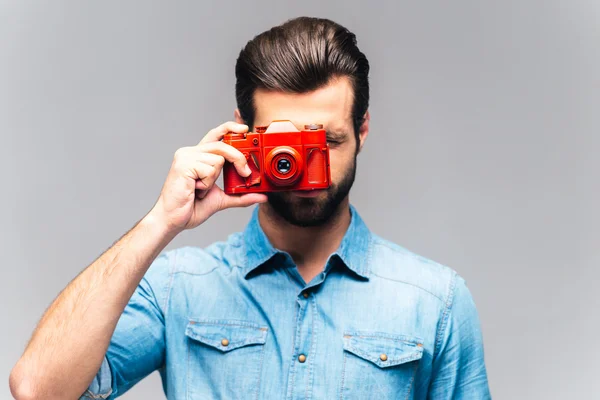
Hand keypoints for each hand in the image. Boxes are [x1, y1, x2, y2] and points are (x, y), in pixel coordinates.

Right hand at [148, 121, 266, 233]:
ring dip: (214, 180)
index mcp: (198, 156)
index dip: (230, 128)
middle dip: (238, 158)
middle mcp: (191, 152)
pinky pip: (209, 169)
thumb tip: (263, 197)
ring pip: (218, 159)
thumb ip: (242, 196)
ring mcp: (186, 156)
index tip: (245, 128)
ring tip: (200, 189)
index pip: (216, 135)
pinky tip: (195, 189)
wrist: (174, 220)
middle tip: (245, 173)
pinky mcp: (183, 164)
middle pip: (223, 144)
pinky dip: (207, 184)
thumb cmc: (192, 208)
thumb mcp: (223, 200)